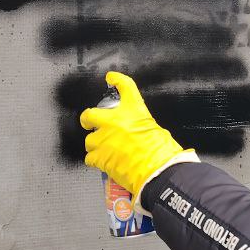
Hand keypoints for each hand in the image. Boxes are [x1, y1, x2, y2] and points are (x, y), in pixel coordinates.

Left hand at [80, 72, 190, 195]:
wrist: (157, 171)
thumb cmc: (162, 153)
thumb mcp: (156, 130)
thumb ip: (141, 125)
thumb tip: (136, 130)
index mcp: (133, 111)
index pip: (125, 86)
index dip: (117, 79)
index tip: (112, 77)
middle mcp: (115, 122)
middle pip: (90, 114)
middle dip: (88, 119)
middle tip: (89, 123)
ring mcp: (105, 140)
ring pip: (89, 140)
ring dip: (95, 144)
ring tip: (104, 150)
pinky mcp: (100, 157)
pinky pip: (89, 158)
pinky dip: (95, 160)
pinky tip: (102, 162)